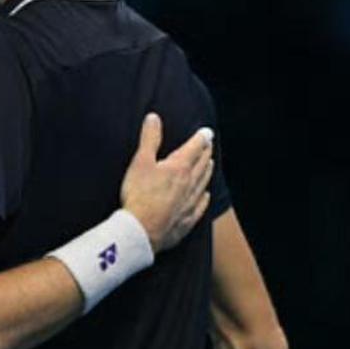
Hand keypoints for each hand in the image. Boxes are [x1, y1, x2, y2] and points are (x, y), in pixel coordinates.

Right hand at [120, 114, 213, 252]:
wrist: (141, 230)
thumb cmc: (139, 195)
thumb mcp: (140, 162)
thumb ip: (149, 139)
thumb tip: (154, 118)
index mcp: (178, 167)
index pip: (194, 148)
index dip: (201, 138)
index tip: (207, 132)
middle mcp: (189, 184)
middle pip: (202, 165)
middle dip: (206, 153)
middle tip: (208, 145)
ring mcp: (190, 202)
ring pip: (204, 183)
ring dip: (207, 171)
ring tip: (210, 164)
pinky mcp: (187, 220)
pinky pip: (201, 205)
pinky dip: (204, 197)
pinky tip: (205, 195)